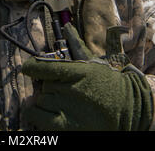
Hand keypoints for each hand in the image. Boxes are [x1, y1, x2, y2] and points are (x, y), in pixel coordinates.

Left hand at [22, 57, 152, 130]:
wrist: (128, 108)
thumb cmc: (108, 83)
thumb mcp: (94, 62)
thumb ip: (77, 45)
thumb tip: (66, 27)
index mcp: (77, 71)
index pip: (44, 67)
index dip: (32, 67)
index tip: (26, 68)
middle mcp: (70, 88)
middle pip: (43, 85)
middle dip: (49, 86)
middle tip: (61, 90)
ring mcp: (67, 108)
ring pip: (41, 100)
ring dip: (45, 100)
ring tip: (60, 102)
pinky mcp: (66, 126)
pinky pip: (38, 117)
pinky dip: (34, 113)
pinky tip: (36, 110)